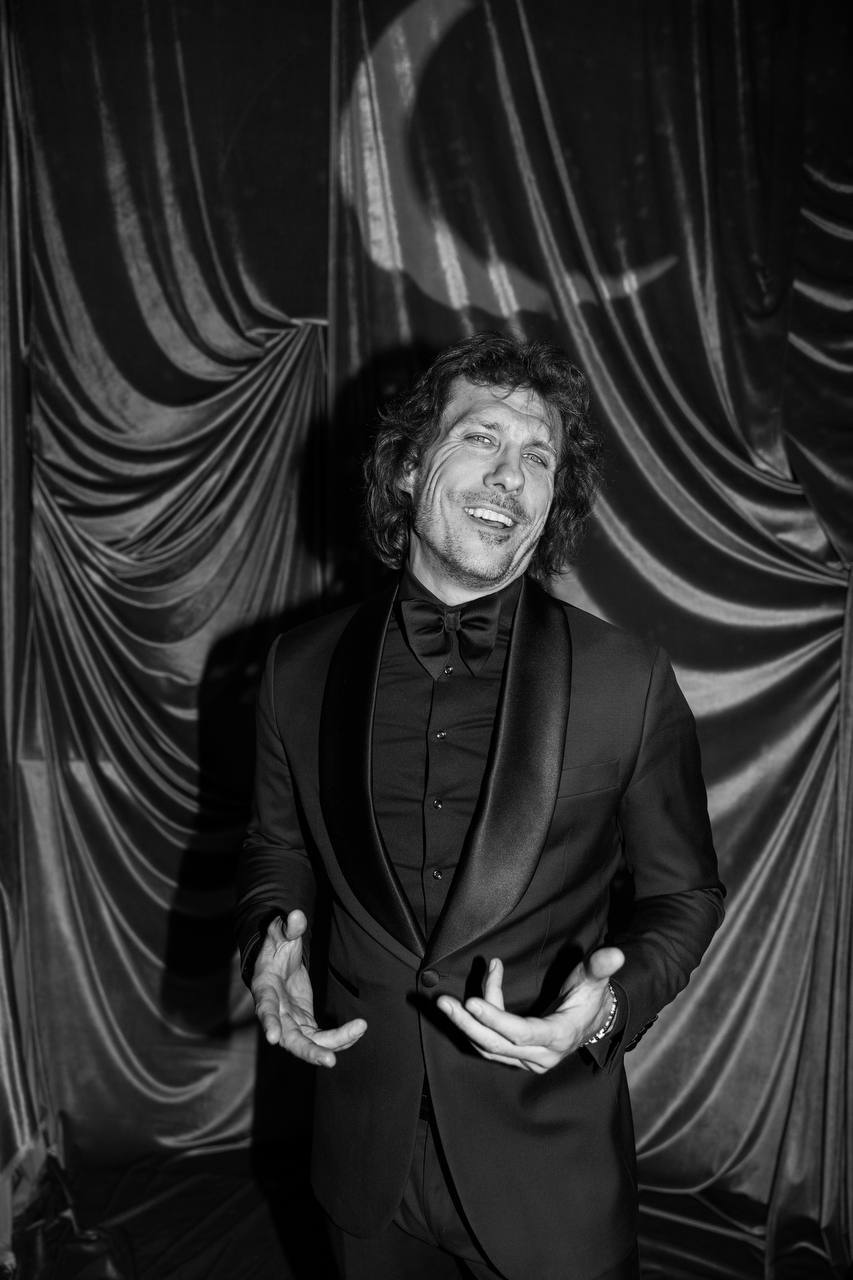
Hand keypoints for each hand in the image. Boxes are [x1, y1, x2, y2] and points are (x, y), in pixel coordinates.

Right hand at [251, 910, 366, 1067]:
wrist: (277, 964)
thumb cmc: (276, 947)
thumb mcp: (280, 933)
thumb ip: (288, 926)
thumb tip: (297, 915)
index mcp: (265, 990)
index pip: (265, 1009)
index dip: (269, 1023)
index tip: (274, 1039)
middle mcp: (276, 1013)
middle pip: (290, 1039)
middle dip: (309, 1051)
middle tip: (329, 1060)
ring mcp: (291, 1022)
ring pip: (309, 1043)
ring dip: (333, 1044)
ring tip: (359, 1030)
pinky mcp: (305, 1024)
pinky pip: (322, 1037)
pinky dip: (340, 1037)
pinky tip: (358, 1030)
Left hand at [435, 947, 623, 1073]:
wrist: (594, 1023)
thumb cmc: (590, 998)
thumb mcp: (594, 980)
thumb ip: (599, 967)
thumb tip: (615, 953)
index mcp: (559, 1036)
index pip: (521, 1032)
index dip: (495, 1018)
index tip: (471, 1000)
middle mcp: (542, 1055)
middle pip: (497, 1044)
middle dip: (468, 1023)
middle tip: (443, 1002)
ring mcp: (529, 1060)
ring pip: (489, 1047)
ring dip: (466, 1025)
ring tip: (446, 1002)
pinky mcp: (519, 1059)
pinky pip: (490, 1047)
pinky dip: (476, 1027)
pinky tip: (465, 1008)